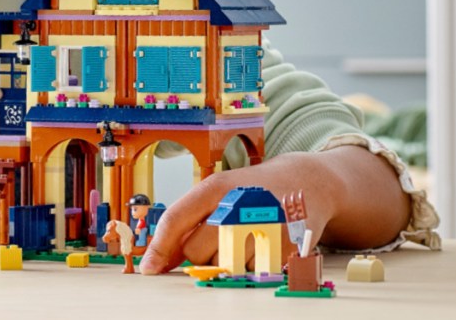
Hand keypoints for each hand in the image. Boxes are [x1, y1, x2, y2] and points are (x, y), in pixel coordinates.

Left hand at [139, 151, 333, 274]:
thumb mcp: (217, 193)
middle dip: (200, 253)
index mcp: (216, 187)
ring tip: (244, 237)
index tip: (149, 268)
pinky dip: (251, 267)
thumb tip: (158, 259)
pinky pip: (250, 273)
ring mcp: (263, 225)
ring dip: (226, 260)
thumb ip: (186, 222)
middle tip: (221, 235)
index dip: (159, 247)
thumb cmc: (251, 190)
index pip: (177, 219)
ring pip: (222, 266)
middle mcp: (239, 204)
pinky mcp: (286, 246)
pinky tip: (261, 245)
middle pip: (196, 251)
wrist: (305, 181)